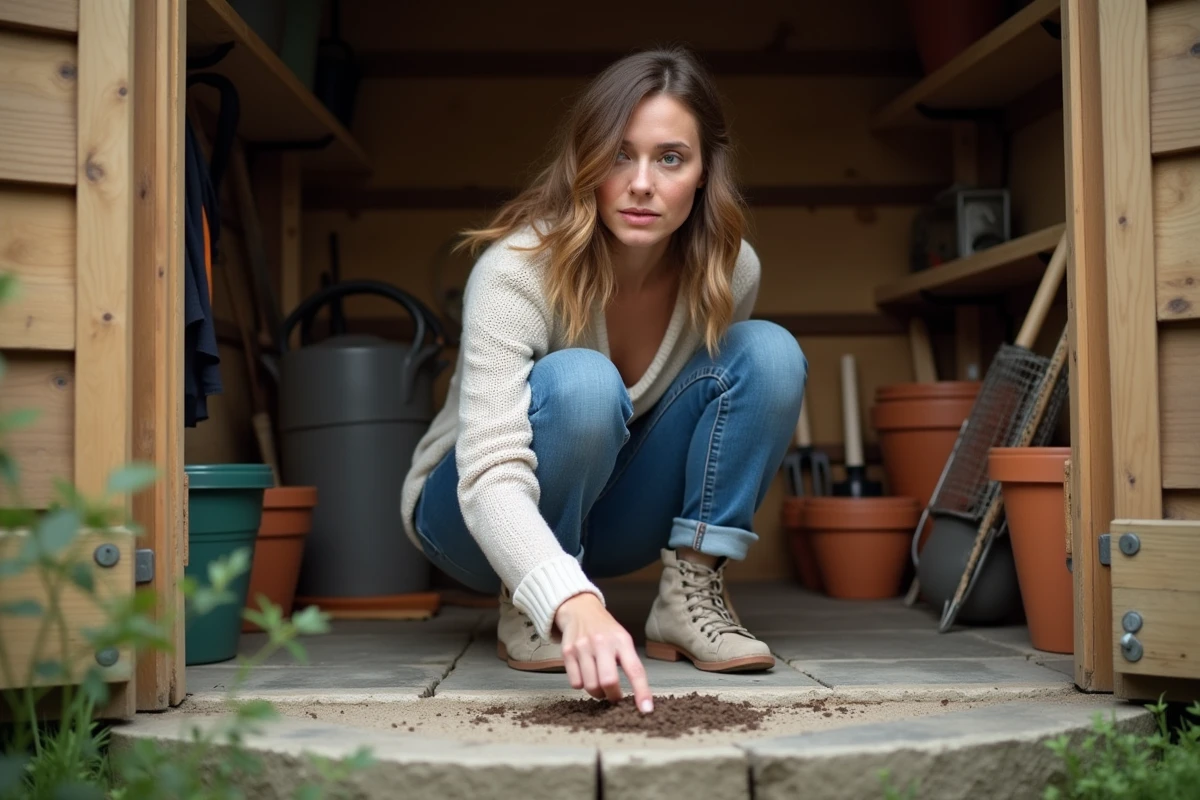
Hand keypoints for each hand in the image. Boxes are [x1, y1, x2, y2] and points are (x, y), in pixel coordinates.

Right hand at [554, 593, 653, 712]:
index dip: (642, 692)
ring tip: (599, 684)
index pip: (635, 670)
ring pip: (590, 686)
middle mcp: (602, 642)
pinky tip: (585, 674)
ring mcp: (583, 647)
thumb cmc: (606, 631)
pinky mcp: (567, 652)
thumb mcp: (622, 640)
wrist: (580, 610)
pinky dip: (581, 685)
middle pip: (608, 681)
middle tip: (614, 696)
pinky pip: (575, 683)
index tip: (646, 709)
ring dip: (597, 693)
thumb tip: (639, 696)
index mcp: (622, 641)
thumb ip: (629, 663)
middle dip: (612, 696)